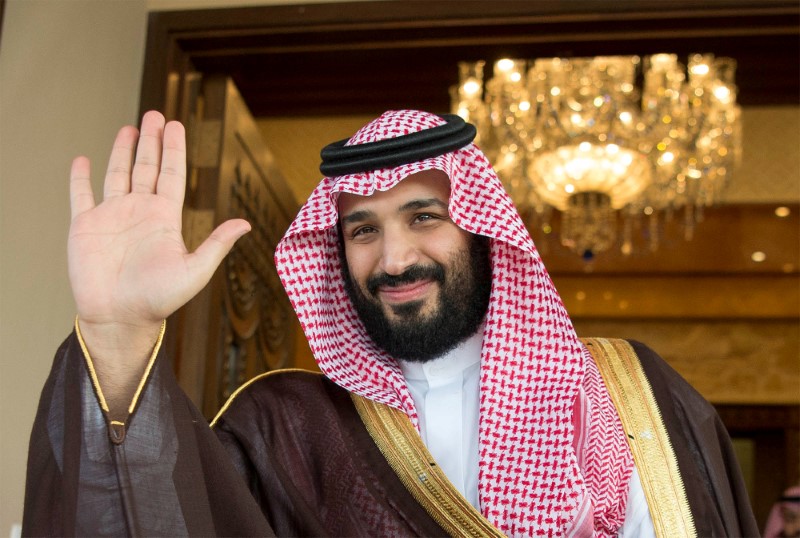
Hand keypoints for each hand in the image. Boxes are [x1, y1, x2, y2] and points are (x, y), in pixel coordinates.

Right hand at [68, 111, 248, 389]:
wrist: (121, 318)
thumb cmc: (159, 300)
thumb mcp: (194, 270)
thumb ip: (216, 244)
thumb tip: (245, 224)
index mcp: (165, 219)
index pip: (172, 175)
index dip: (174, 150)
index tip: (175, 125)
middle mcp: (140, 212)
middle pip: (147, 168)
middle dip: (151, 142)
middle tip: (155, 114)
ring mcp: (112, 217)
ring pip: (117, 175)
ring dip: (122, 151)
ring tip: (130, 128)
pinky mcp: (85, 226)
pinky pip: (81, 195)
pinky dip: (80, 178)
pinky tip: (83, 160)